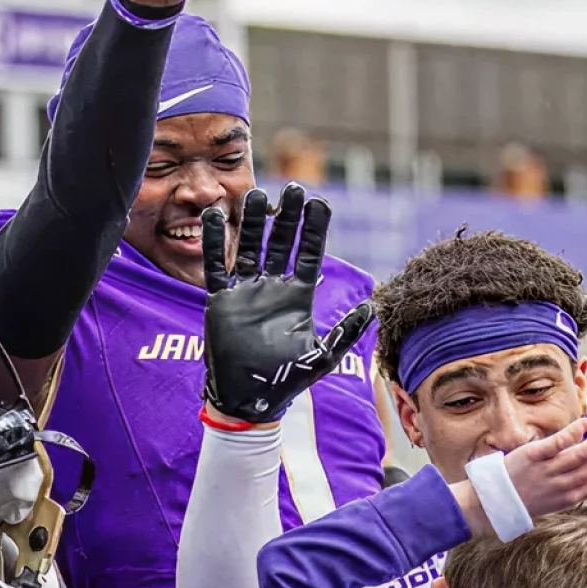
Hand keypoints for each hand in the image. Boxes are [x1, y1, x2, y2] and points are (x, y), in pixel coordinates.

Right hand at [201, 185, 372, 425]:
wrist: (249, 399)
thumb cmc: (286, 380)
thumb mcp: (322, 356)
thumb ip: (347, 332)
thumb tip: (373, 307)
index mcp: (298, 297)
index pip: (308, 254)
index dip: (314, 229)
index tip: (320, 202)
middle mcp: (272, 288)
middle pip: (280, 243)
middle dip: (286, 216)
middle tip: (292, 188)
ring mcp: (246, 291)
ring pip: (249, 247)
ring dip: (251, 221)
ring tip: (254, 194)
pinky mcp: (221, 299)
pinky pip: (216, 265)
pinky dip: (214, 242)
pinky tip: (213, 216)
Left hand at [453, 420, 586, 537]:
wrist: (494, 503)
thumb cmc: (528, 500)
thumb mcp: (557, 499)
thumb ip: (578, 484)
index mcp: (571, 496)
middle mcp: (563, 484)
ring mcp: (548, 470)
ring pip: (583, 454)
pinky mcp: (532, 456)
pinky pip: (556, 444)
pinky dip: (572, 434)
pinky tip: (586, 423)